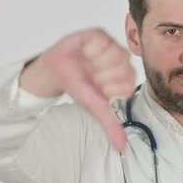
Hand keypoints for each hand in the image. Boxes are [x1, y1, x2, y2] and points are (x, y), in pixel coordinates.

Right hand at [23, 28, 135, 150]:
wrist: (55, 70)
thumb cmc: (77, 85)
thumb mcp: (94, 107)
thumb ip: (110, 125)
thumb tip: (121, 148)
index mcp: (124, 78)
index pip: (128, 86)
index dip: (109, 89)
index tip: (98, 88)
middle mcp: (122, 61)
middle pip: (123, 69)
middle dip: (101, 76)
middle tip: (91, 75)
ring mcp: (112, 46)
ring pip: (115, 54)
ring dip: (95, 63)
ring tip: (87, 63)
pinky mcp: (100, 34)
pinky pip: (102, 41)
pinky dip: (90, 49)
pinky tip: (85, 52)